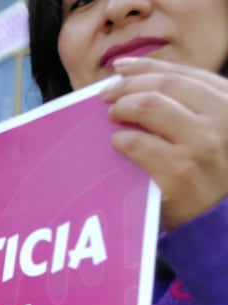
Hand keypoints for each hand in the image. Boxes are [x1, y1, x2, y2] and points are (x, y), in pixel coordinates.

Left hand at [103, 58, 227, 228]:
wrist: (221, 221)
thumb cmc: (212, 175)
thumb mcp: (215, 131)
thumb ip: (189, 105)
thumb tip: (132, 74)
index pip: (185, 73)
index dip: (148, 66)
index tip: (121, 69)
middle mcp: (222, 119)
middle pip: (165, 84)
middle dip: (128, 85)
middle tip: (106, 95)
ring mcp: (202, 145)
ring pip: (150, 106)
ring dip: (123, 107)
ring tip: (112, 116)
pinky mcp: (179, 171)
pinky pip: (137, 143)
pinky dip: (121, 139)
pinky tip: (117, 143)